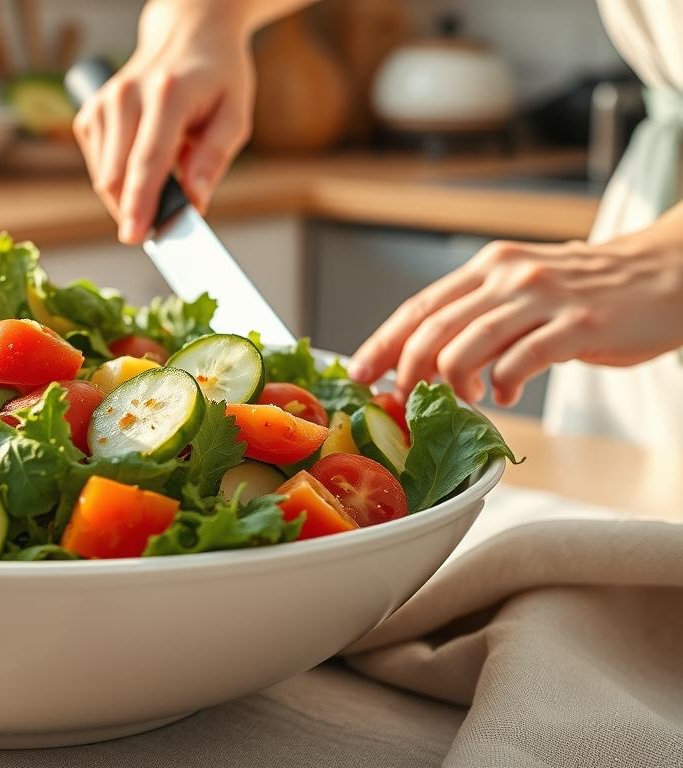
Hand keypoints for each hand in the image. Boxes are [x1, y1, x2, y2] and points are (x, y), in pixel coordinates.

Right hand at [73, 0, 255, 243]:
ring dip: (128, 196)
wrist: (188, 37)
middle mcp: (126, 95)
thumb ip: (214, 158)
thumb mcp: (235, 114)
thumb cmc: (216, 78)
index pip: (147, 159)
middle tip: (161, 225)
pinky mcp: (89, 114)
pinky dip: (119, 178)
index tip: (135, 236)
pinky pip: (98, 167)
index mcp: (166, 93)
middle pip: (116, 175)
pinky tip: (140, 162)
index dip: (140, 203)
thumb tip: (194, 200)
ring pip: (104, 177)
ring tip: (162, 176)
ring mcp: (103, 104)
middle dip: (134, 210)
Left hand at [349, 218, 682, 405]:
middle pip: (434, 326)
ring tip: (458, 400)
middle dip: (405, 368)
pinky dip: (503, 384)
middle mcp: (509, 275)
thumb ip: (481, 315)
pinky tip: (504, 396)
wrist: (667, 274)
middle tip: (400, 399)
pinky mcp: (578, 325)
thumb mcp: (525, 289)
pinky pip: (523, 359)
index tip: (357, 372)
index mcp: (489, 266)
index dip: (383, 341)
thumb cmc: (591, 292)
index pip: (420, 306)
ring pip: (469, 343)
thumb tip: (428, 358)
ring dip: (452, 380)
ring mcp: (544, 298)